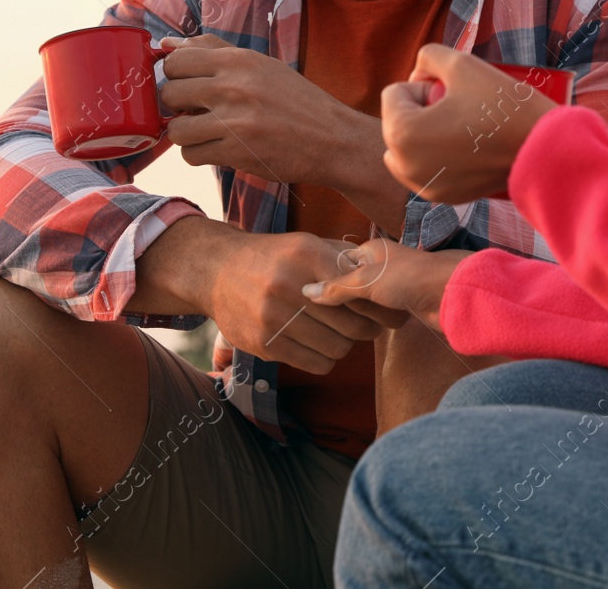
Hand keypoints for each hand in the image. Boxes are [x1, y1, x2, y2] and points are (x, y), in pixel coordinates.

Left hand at [158, 34, 360, 187]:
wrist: (333, 138)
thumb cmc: (296, 101)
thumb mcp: (261, 64)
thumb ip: (214, 50)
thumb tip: (167, 44)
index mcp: (238, 59)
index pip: (175, 61)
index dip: (176, 76)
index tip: (189, 87)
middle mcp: (233, 86)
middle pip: (169, 94)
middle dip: (179, 106)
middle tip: (199, 112)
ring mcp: (234, 120)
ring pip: (176, 130)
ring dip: (187, 135)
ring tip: (207, 133)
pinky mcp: (236, 151)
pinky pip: (191, 155)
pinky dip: (200, 155)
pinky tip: (219, 148)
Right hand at [207, 232, 401, 372]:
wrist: (218, 272)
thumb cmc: (274, 258)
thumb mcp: (306, 244)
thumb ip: (343, 257)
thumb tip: (382, 274)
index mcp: (306, 255)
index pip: (358, 288)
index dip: (379, 303)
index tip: (389, 309)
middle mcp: (289, 286)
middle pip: (353, 324)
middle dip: (369, 328)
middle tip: (371, 326)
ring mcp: (273, 317)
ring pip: (338, 348)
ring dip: (346, 344)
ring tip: (341, 333)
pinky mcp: (264, 344)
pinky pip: (316, 364)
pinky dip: (326, 358)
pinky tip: (320, 345)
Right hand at [302, 237, 469, 332]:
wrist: (453, 293)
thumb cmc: (411, 277)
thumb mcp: (367, 280)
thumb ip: (336, 287)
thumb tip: (306, 293)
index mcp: (370, 251)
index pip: (336, 265)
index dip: (323, 281)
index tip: (305, 299)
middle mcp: (379, 266)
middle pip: (348, 285)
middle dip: (340, 301)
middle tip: (321, 318)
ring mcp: (391, 285)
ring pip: (363, 302)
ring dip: (356, 314)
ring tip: (338, 327)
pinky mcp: (401, 304)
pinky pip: (377, 313)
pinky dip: (370, 321)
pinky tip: (358, 331)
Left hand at [380, 44, 557, 203]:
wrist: (543, 151)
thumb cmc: (503, 106)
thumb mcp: (462, 63)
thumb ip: (428, 56)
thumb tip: (418, 74)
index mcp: (402, 133)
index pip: (395, 93)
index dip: (425, 85)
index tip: (454, 93)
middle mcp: (404, 165)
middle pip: (398, 121)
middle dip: (421, 111)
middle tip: (459, 109)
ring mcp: (423, 185)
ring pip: (408, 148)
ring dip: (425, 134)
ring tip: (462, 128)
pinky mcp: (442, 197)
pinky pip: (426, 169)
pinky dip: (438, 157)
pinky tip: (468, 148)